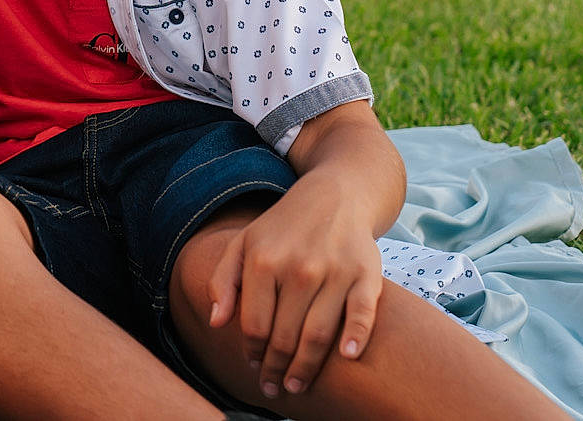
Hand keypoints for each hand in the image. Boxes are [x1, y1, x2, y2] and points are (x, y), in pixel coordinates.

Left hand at [207, 185, 382, 400]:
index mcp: (263, 260)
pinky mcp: (366, 274)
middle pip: (284, 336)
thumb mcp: (243, 242)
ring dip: (307, 367)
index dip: (252, 352)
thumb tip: (215, 322)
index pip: (254, 324)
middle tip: (274, 388)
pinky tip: (346, 358)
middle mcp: (298, 267)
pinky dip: (356, 337)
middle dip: (277, 369)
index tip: (253, 367)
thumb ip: (222, 280)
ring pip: (318, 334)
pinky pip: (362, 314)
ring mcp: (334, 272)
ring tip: (297, 385)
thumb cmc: (284, 227)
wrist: (335, 194)